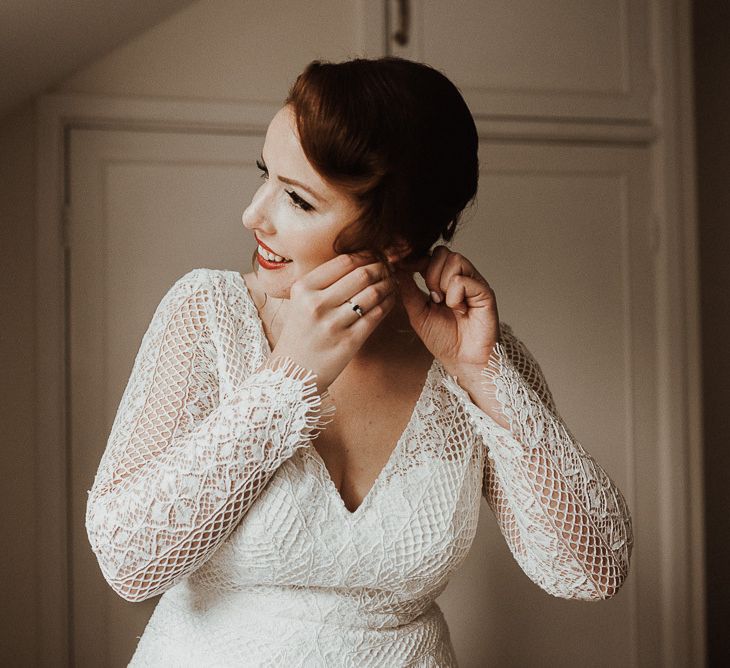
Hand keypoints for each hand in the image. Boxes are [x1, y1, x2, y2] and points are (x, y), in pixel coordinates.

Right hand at [270, 253, 397, 392]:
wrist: (292, 374)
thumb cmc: (300, 334)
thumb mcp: (300, 302)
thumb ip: (324, 282)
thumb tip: (360, 260)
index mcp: (303, 288)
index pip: (344, 261)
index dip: (366, 255)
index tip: (375, 256)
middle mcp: (316, 304)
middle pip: (362, 274)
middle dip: (381, 268)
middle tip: (389, 268)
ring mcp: (333, 324)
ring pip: (373, 293)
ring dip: (388, 285)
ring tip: (392, 282)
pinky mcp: (348, 342)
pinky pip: (376, 315)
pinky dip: (388, 304)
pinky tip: (391, 299)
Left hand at [394, 245, 500, 375]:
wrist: (462, 360)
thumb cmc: (444, 339)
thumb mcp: (417, 312)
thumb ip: (408, 289)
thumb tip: (397, 267)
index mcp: (444, 280)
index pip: (430, 255)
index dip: (416, 260)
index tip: (402, 268)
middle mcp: (460, 277)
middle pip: (442, 252)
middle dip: (431, 273)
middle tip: (434, 297)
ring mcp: (474, 283)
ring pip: (454, 259)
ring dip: (443, 283)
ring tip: (446, 303)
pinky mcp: (485, 292)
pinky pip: (463, 279)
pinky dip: (455, 295)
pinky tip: (459, 310)